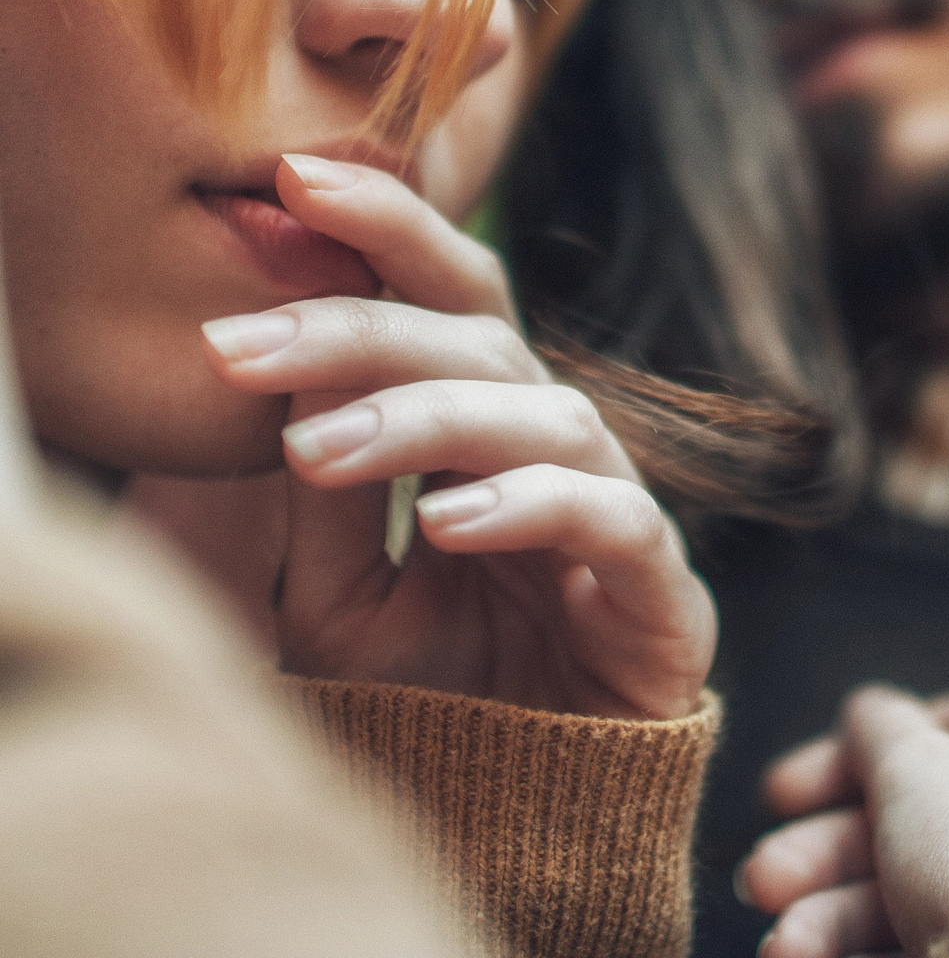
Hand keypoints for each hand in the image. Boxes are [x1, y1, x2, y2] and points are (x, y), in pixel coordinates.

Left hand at [201, 156, 713, 720]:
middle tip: (241, 347)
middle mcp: (556, 443)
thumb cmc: (434, 691)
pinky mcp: (659, 591)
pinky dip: (532, 507)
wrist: (531, 812)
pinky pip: (611, 520)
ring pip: (542, 415)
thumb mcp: (331, 595)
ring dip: (426, 419)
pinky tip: (449, 522)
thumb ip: (317, 490)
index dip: (390, 228)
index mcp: (487, 423)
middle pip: (485, 339)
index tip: (293, 183)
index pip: (450, 296)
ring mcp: (616, 509)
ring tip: (319, 448)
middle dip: (360, 331)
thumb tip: (269, 363)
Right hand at [741, 673, 948, 957]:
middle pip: (942, 813)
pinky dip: (901, 943)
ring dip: (848, 914)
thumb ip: (878, 731)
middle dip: (836, 855)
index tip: (782, 794)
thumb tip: (867, 714)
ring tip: (783, 947)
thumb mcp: (912, 769)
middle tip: (763, 879)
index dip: (854, 758)